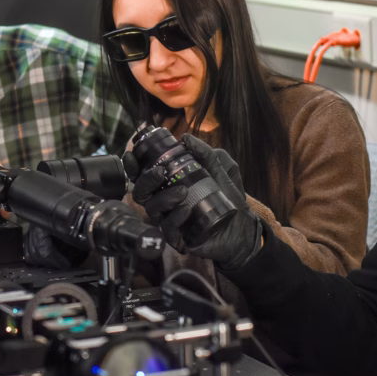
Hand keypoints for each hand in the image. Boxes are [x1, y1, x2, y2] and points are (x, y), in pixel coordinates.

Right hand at [123, 135, 261, 269]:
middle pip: (141, 191)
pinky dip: (174, 217)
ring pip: (151, 208)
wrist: (244, 225)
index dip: (133, 165)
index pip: (144, 174)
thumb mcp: (222, 170)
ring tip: (183, 191)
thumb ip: (207, 154)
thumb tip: (186, 138)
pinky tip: (185, 210)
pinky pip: (167, 228)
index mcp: (170, 184)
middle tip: (160, 172)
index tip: (132, 154)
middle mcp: (165, 201)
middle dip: (145, 180)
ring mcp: (170, 219)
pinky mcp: (177, 237)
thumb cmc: (229, 198)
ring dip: (164, 197)